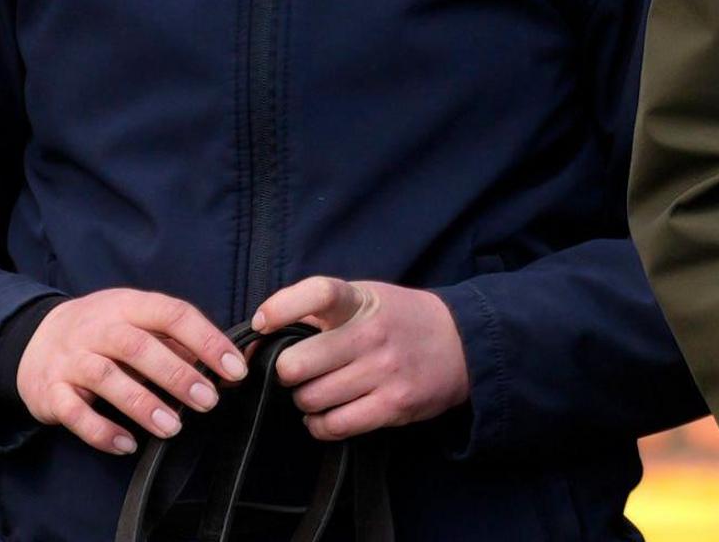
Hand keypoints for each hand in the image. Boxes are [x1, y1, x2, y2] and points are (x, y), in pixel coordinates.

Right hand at [17, 289, 243, 456]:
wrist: (35, 340)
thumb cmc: (102, 333)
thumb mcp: (137, 322)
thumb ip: (177, 341)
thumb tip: (227, 366)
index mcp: (127, 306)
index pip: (172, 314)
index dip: (206, 340)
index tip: (234, 369)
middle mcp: (97, 329)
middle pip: (138, 346)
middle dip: (177, 375)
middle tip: (208, 401)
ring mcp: (71, 360)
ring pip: (106, 378)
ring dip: (142, 404)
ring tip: (173, 427)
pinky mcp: (50, 391)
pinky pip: (73, 412)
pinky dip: (100, 430)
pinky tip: (127, 444)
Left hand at [251, 275, 468, 438]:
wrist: (460, 343)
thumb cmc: (397, 320)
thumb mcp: (364, 299)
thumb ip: (316, 311)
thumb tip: (258, 335)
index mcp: (361, 301)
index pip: (318, 293)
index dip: (281, 308)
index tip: (263, 324)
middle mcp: (372, 334)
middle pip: (296, 364)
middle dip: (286, 373)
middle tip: (298, 372)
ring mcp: (384, 371)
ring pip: (310, 399)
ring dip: (305, 400)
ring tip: (318, 391)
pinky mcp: (393, 405)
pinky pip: (334, 425)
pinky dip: (320, 425)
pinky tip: (328, 413)